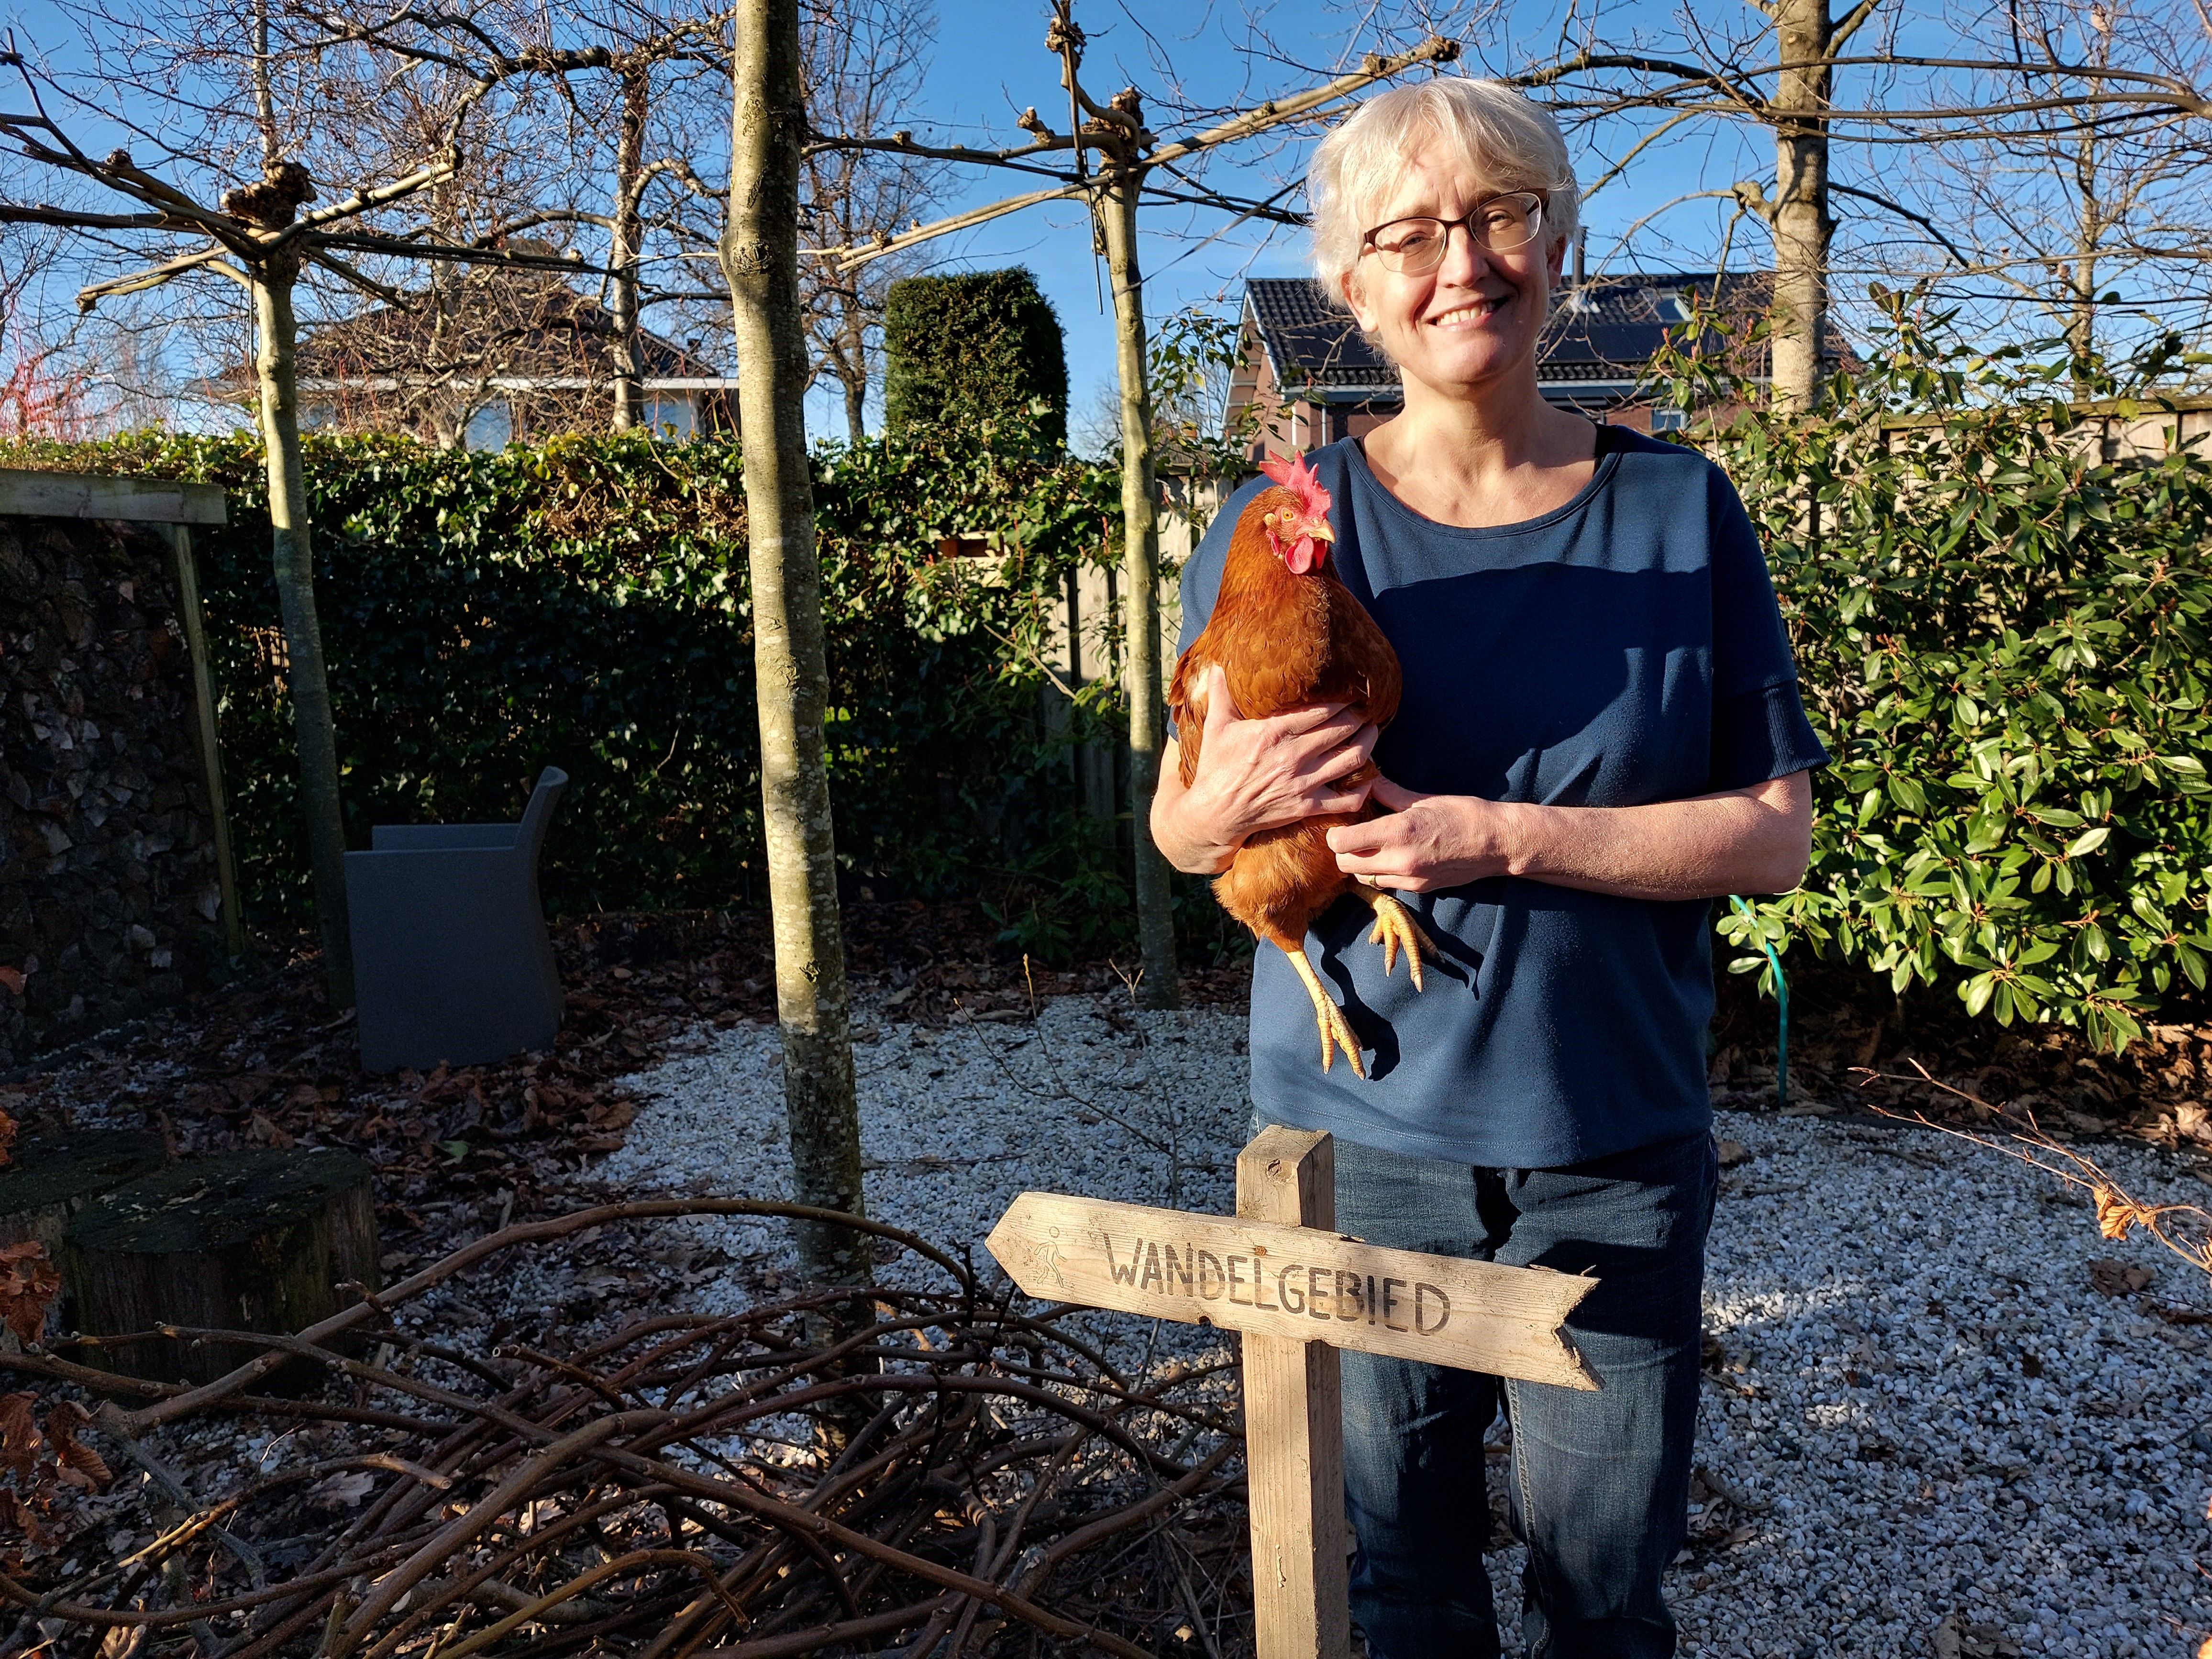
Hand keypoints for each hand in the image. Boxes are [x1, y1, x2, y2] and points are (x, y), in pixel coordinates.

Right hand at [1177, 665, 1377, 850]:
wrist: (1214, 814)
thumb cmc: (1216, 768)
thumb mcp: (1216, 727)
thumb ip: (1221, 694)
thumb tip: (1217, 665)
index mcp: (1274, 732)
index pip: (1322, 709)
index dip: (1343, 699)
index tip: (1351, 691)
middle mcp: (1293, 756)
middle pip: (1343, 729)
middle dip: (1359, 716)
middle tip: (1364, 708)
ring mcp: (1303, 783)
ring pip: (1353, 759)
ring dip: (1369, 742)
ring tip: (1372, 732)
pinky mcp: (1307, 807)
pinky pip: (1347, 799)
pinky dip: (1363, 788)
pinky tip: (1367, 778)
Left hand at [1326, 777, 1519, 891]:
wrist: (1497, 843)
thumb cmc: (1464, 814)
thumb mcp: (1424, 799)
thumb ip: (1389, 794)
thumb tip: (1367, 781)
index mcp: (1398, 832)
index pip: (1342, 842)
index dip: (1334, 834)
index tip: (1340, 825)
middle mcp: (1399, 860)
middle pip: (1345, 865)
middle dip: (1343, 850)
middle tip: (1354, 834)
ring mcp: (1409, 879)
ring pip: (1363, 877)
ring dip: (1361, 863)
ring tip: (1373, 845)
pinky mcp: (1418, 890)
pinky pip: (1385, 884)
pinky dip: (1381, 872)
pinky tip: (1392, 856)